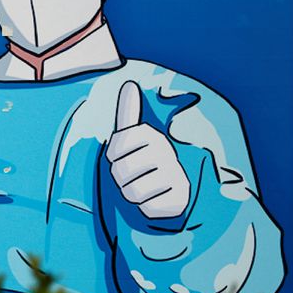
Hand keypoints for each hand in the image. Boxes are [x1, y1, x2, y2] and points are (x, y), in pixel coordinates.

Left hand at [106, 81, 189, 218]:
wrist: (168, 191)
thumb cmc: (142, 160)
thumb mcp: (133, 137)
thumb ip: (128, 114)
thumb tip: (129, 84)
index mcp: (151, 135)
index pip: (114, 150)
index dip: (112, 158)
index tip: (122, 157)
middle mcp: (166, 152)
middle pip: (121, 172)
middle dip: (120, 179)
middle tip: (132, 175)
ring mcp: (176, 176)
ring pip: (132, 192)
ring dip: (131, 194)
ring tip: (141, 187)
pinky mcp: (180, 201)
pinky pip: (147, 208)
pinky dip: (145, 207)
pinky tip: (154, 199)